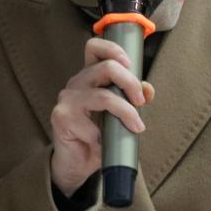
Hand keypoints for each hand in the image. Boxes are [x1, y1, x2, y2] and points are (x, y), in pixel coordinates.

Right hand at [50, 37, 153, 196]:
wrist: (78, 163)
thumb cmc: (100, 135)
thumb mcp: (121, 114)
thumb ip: (134, 99)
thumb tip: (148, 89)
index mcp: (90, 76)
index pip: (95, 47)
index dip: (113, 49)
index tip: (131, 64)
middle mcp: (77, 82)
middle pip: (107, 67)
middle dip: (131, 83)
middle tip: (141, 102)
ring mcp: (67, 99)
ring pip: (104, 96)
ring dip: (126, 112)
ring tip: (136, 126)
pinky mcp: (62, 117)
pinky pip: (91, 124)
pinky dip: (103, 136)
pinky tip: (103, 143)